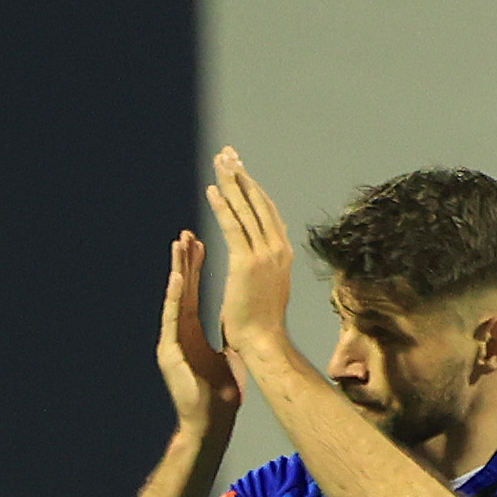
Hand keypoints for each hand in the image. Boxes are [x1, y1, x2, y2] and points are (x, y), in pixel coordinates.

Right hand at [157, 233, 241, 435]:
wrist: (208, 421)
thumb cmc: (218, 396)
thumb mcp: (227, 359)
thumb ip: (230, 340)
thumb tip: (244, 327)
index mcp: (193, 331)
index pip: (195, 293)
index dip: (197, 269)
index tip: (201, 244)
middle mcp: (180, 331)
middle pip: (182, 290)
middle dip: (184, 261)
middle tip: (187, 234)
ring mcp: (172, 339)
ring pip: (175, 299)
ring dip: (177, 271)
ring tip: (179, 246)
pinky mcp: (169, 350)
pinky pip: (173, 318)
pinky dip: (176, 298)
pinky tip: (178, 278)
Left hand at [201, 147, 300, 359]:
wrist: (263, 341)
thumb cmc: (262, 320)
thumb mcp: (270, 283)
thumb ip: (270, 260)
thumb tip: (271, 244)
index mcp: (283, 254)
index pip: (267, 211)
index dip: (254, 187)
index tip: (241, 168)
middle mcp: (278, 250)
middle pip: (258, 204)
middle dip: (242, 177)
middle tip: (229, 154)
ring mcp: (264, 256)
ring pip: (246, 211)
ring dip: (232, 184)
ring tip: (220, 162)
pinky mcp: (246, 264)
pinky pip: (232, 228)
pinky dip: (222, 207)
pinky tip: (213, 190)